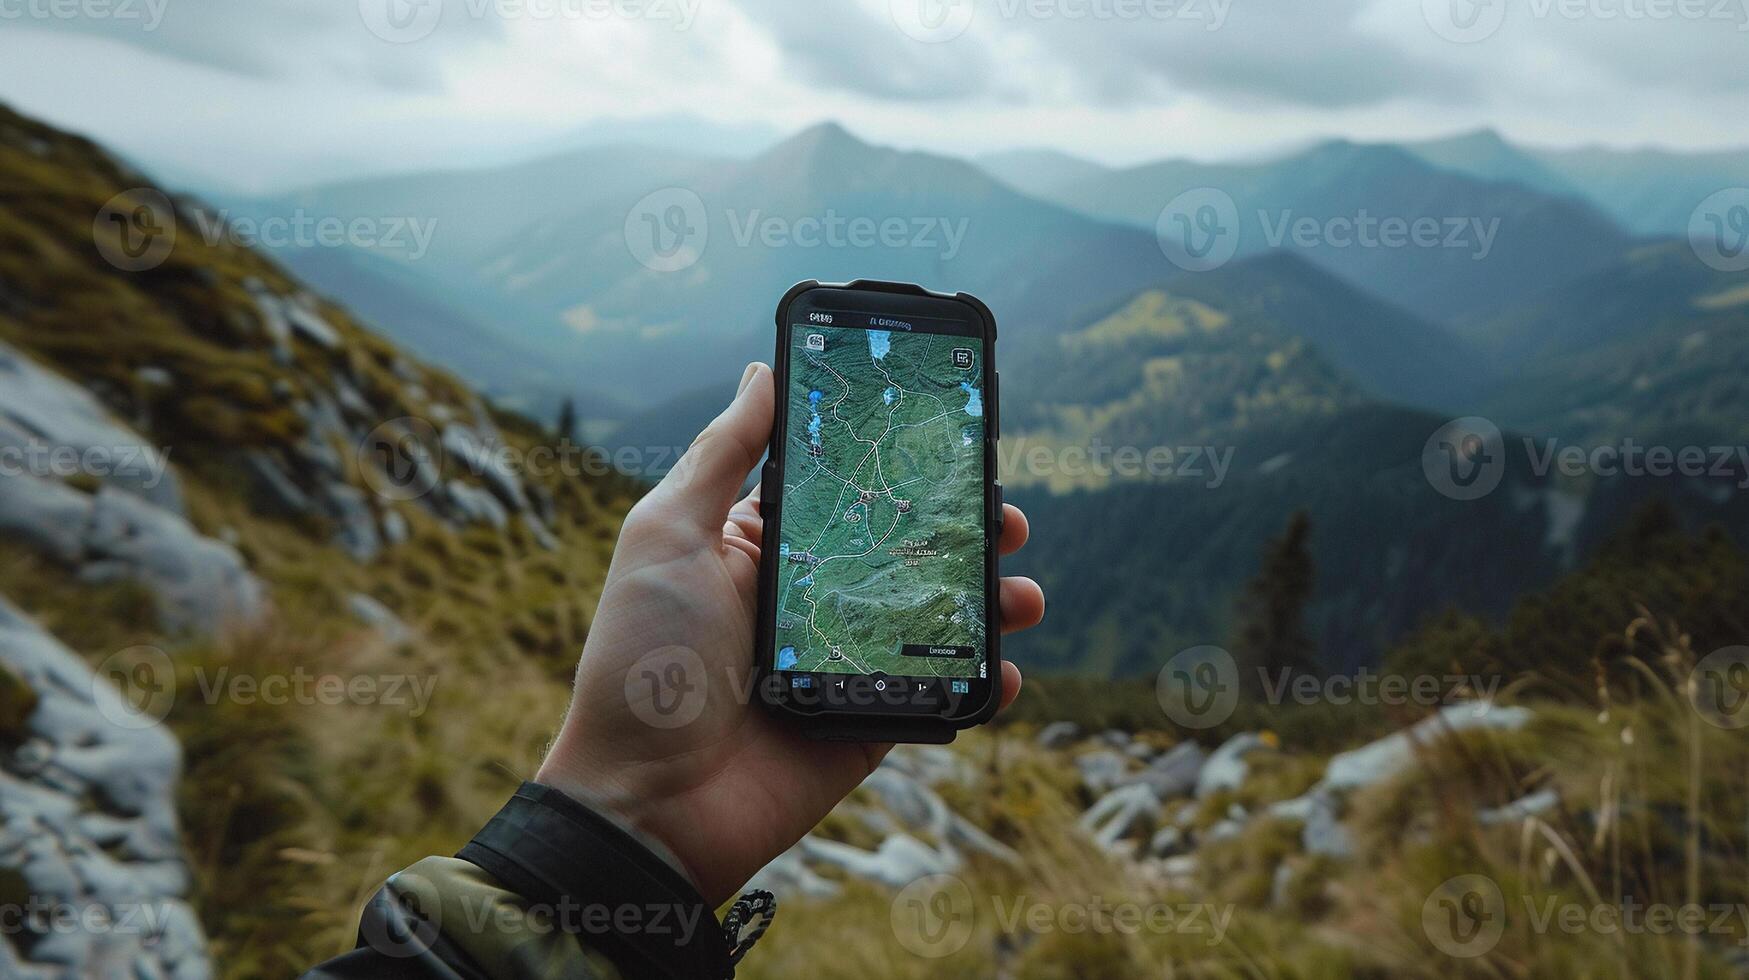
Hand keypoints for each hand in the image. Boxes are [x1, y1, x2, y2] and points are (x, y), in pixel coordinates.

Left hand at [536, 362, 1044, 904]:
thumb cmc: (642, 661)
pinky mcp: (870, 724)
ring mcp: (846, 664)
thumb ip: (723, 454)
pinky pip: (939, 697)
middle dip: (967, 529)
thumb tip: (763, 369)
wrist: (646, 802)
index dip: (903, 466)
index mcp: (764, 547)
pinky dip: (982, 685)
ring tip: (1022, 592)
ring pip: (936, 619)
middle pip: (908, 550)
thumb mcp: (666, 535)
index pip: (847, 492)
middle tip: (1006, 517)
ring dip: (991, 602)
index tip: (955, 437)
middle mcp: (811, 599)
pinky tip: (1004, 670)